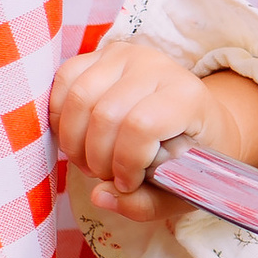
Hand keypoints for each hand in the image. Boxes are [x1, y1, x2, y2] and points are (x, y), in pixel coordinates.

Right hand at [50, 38, 257, 227]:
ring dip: (74, 140)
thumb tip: (100, 197)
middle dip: (96, 157)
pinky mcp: (101, 53)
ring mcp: (126, 55)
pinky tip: (77, 136)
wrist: (197, 119)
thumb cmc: (191, 157)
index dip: (125, 163)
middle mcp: (157, 66)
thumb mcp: (179, 189)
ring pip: (78, 98)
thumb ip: (144, 203)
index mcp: (187, 96)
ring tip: (89, 159)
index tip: (128, 183)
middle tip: (105, 174)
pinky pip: (63, 79)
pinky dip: (60, 116)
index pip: (141, 126)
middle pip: (104, 115)